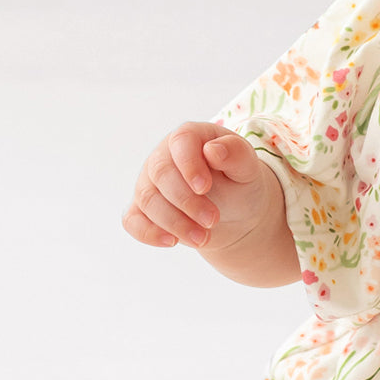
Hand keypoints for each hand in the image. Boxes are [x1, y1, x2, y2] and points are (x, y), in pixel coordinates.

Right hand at [123, 122, 273, 253]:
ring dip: (175, 222)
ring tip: (203, 238)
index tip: (205, 188)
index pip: (181, 142)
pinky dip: (148, 233)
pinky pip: (132, 220)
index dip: (189, 164)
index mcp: (191, 137)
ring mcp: (148, 182)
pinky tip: (172, 242)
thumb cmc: (239, 182)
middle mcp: (163, 156)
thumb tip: (212, 150)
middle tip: (213, 220)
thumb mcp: (247, 167)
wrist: (234, 212)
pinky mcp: (142, 209)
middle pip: (161, 173)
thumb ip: (236, 154)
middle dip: (186, 200)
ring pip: (148, 199)